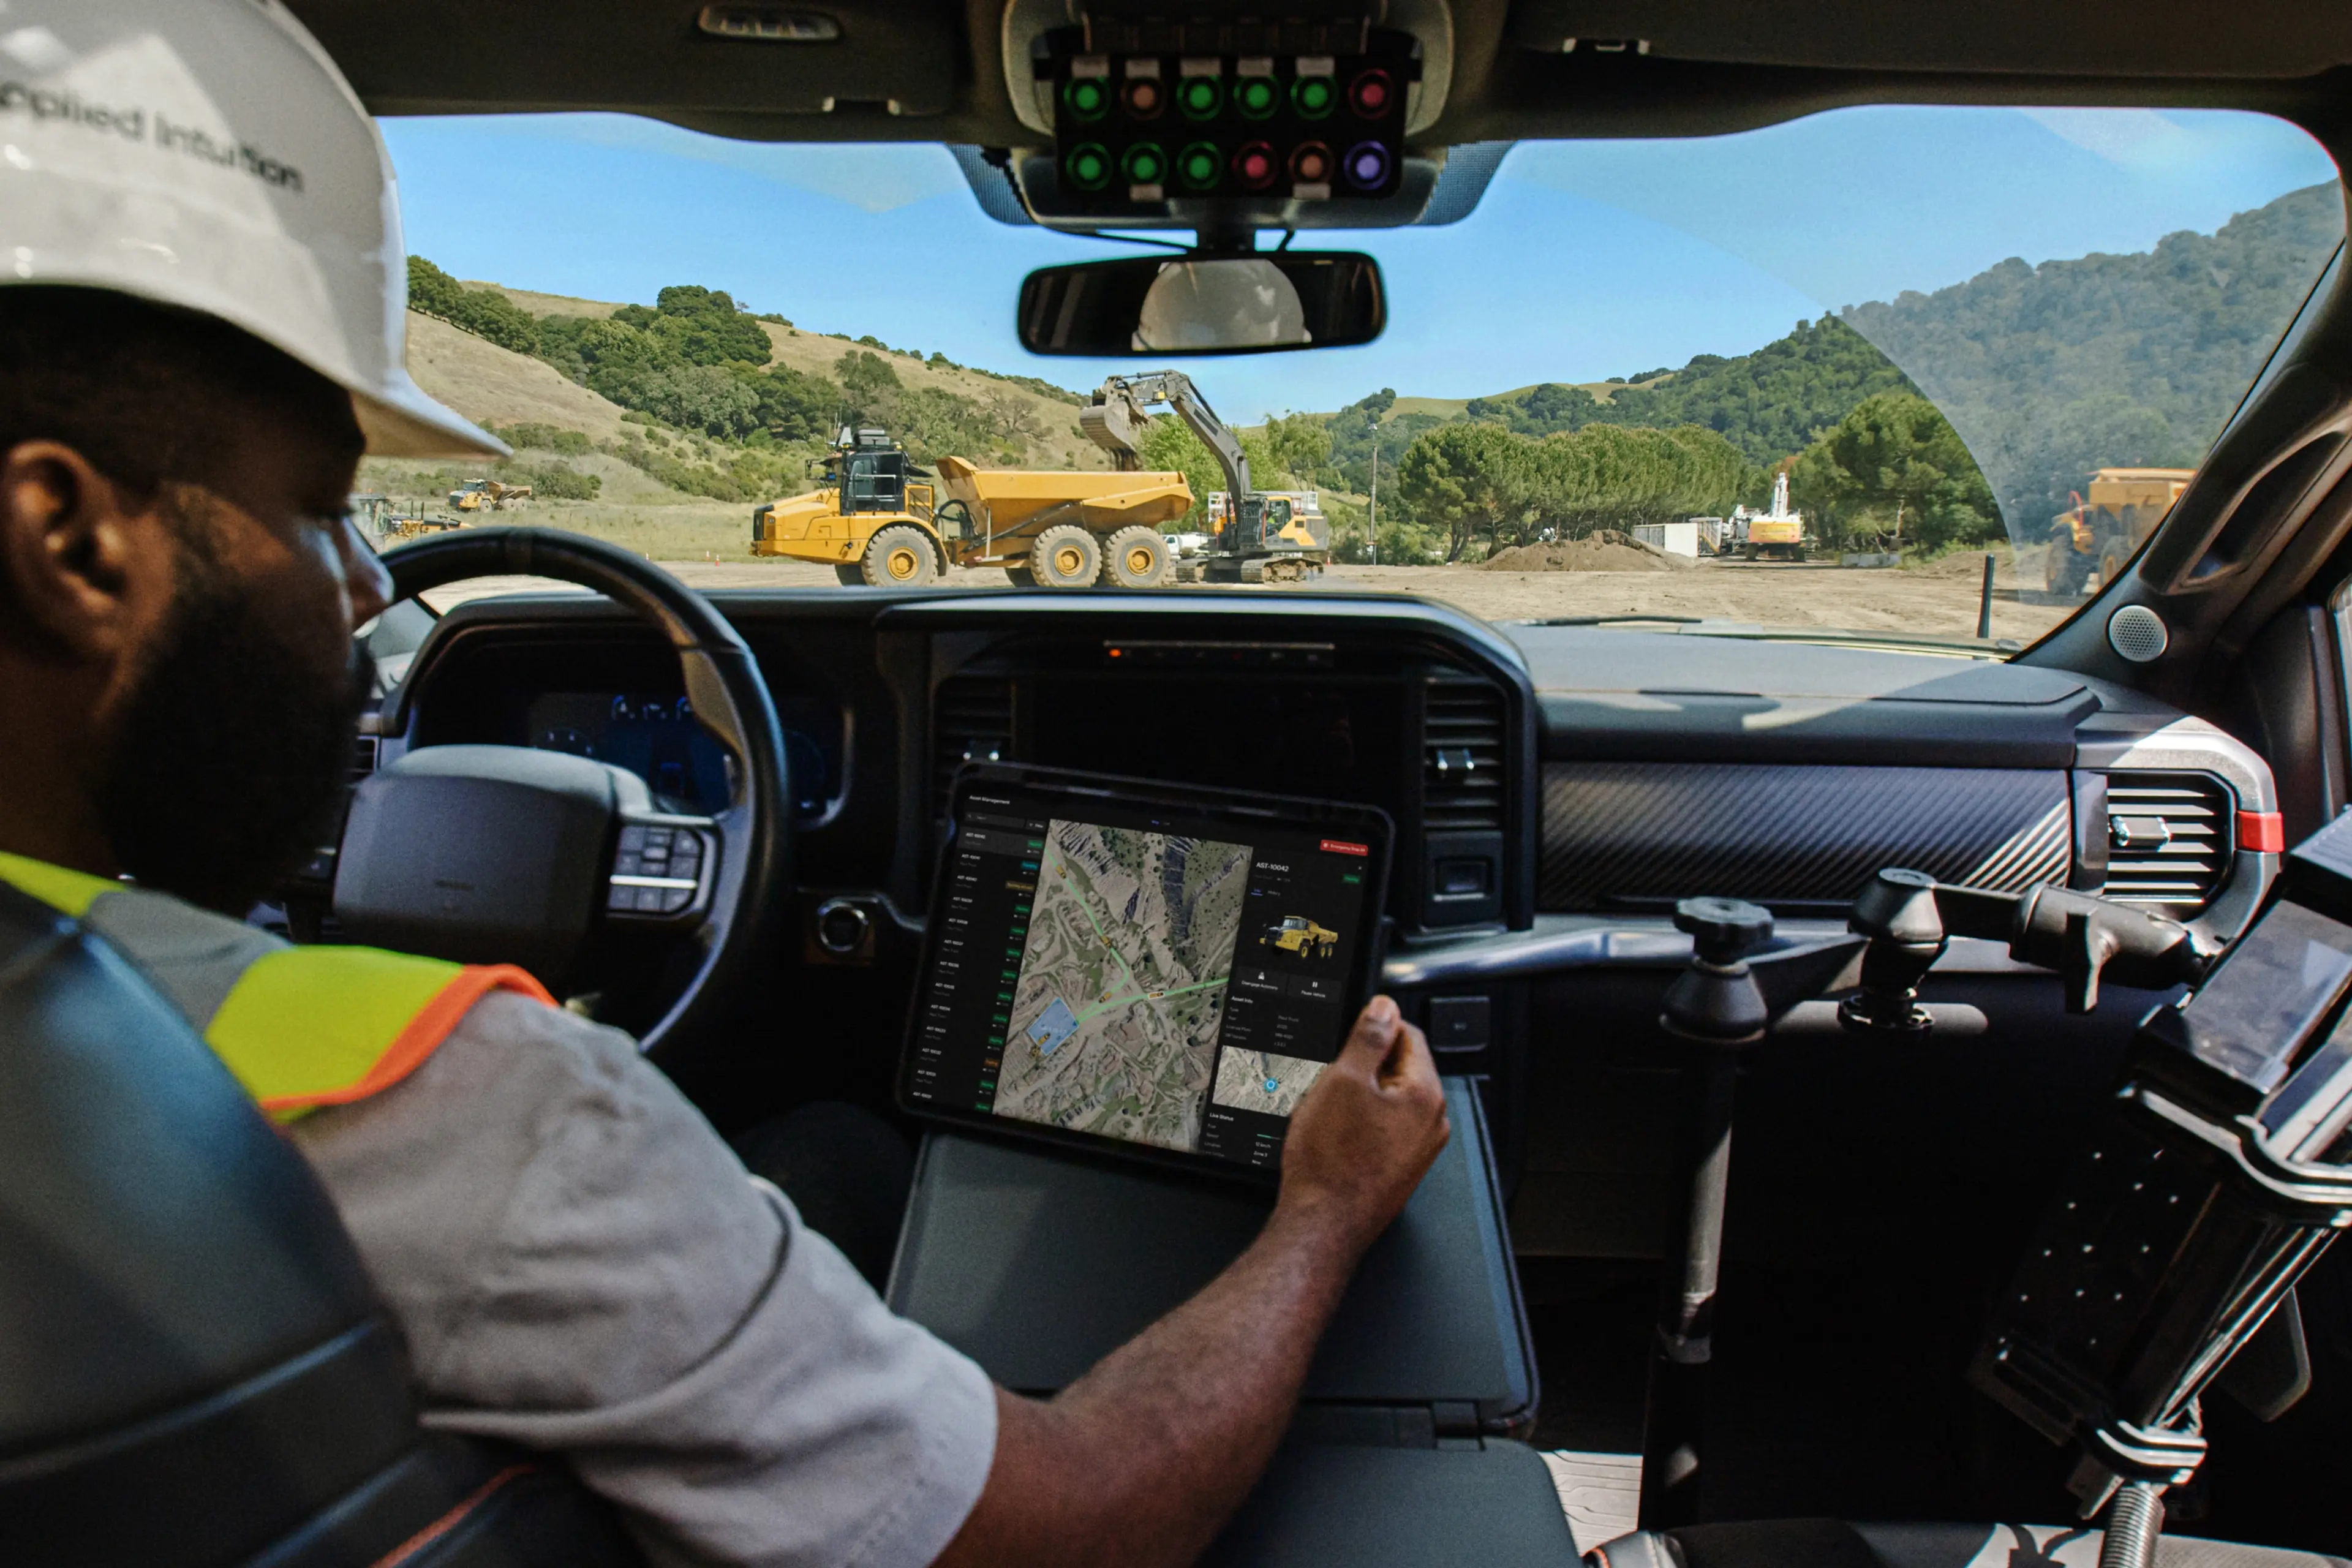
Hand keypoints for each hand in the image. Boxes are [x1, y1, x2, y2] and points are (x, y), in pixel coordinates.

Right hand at [1276, 995, 1449, 1256]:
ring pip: (1391, 1100)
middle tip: (1333, 1077)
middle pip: (1402, 1068)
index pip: (1409, 1035)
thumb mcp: (1342, 1081)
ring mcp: (1419, 1149)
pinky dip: (1363, 1122)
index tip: (1349, 1032)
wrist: (1323, 1224)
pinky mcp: (1401, 1168)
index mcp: (1425, 1095)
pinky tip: (1337, 1134)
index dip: (1375, 1027)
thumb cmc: (1332, 1163)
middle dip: (1367, 1065)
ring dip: (1363, 1095)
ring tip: (1332, 1110)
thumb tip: (1384, 1008)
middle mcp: (1432, 1123)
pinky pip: (1385, 1129)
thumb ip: (1368, 1037)